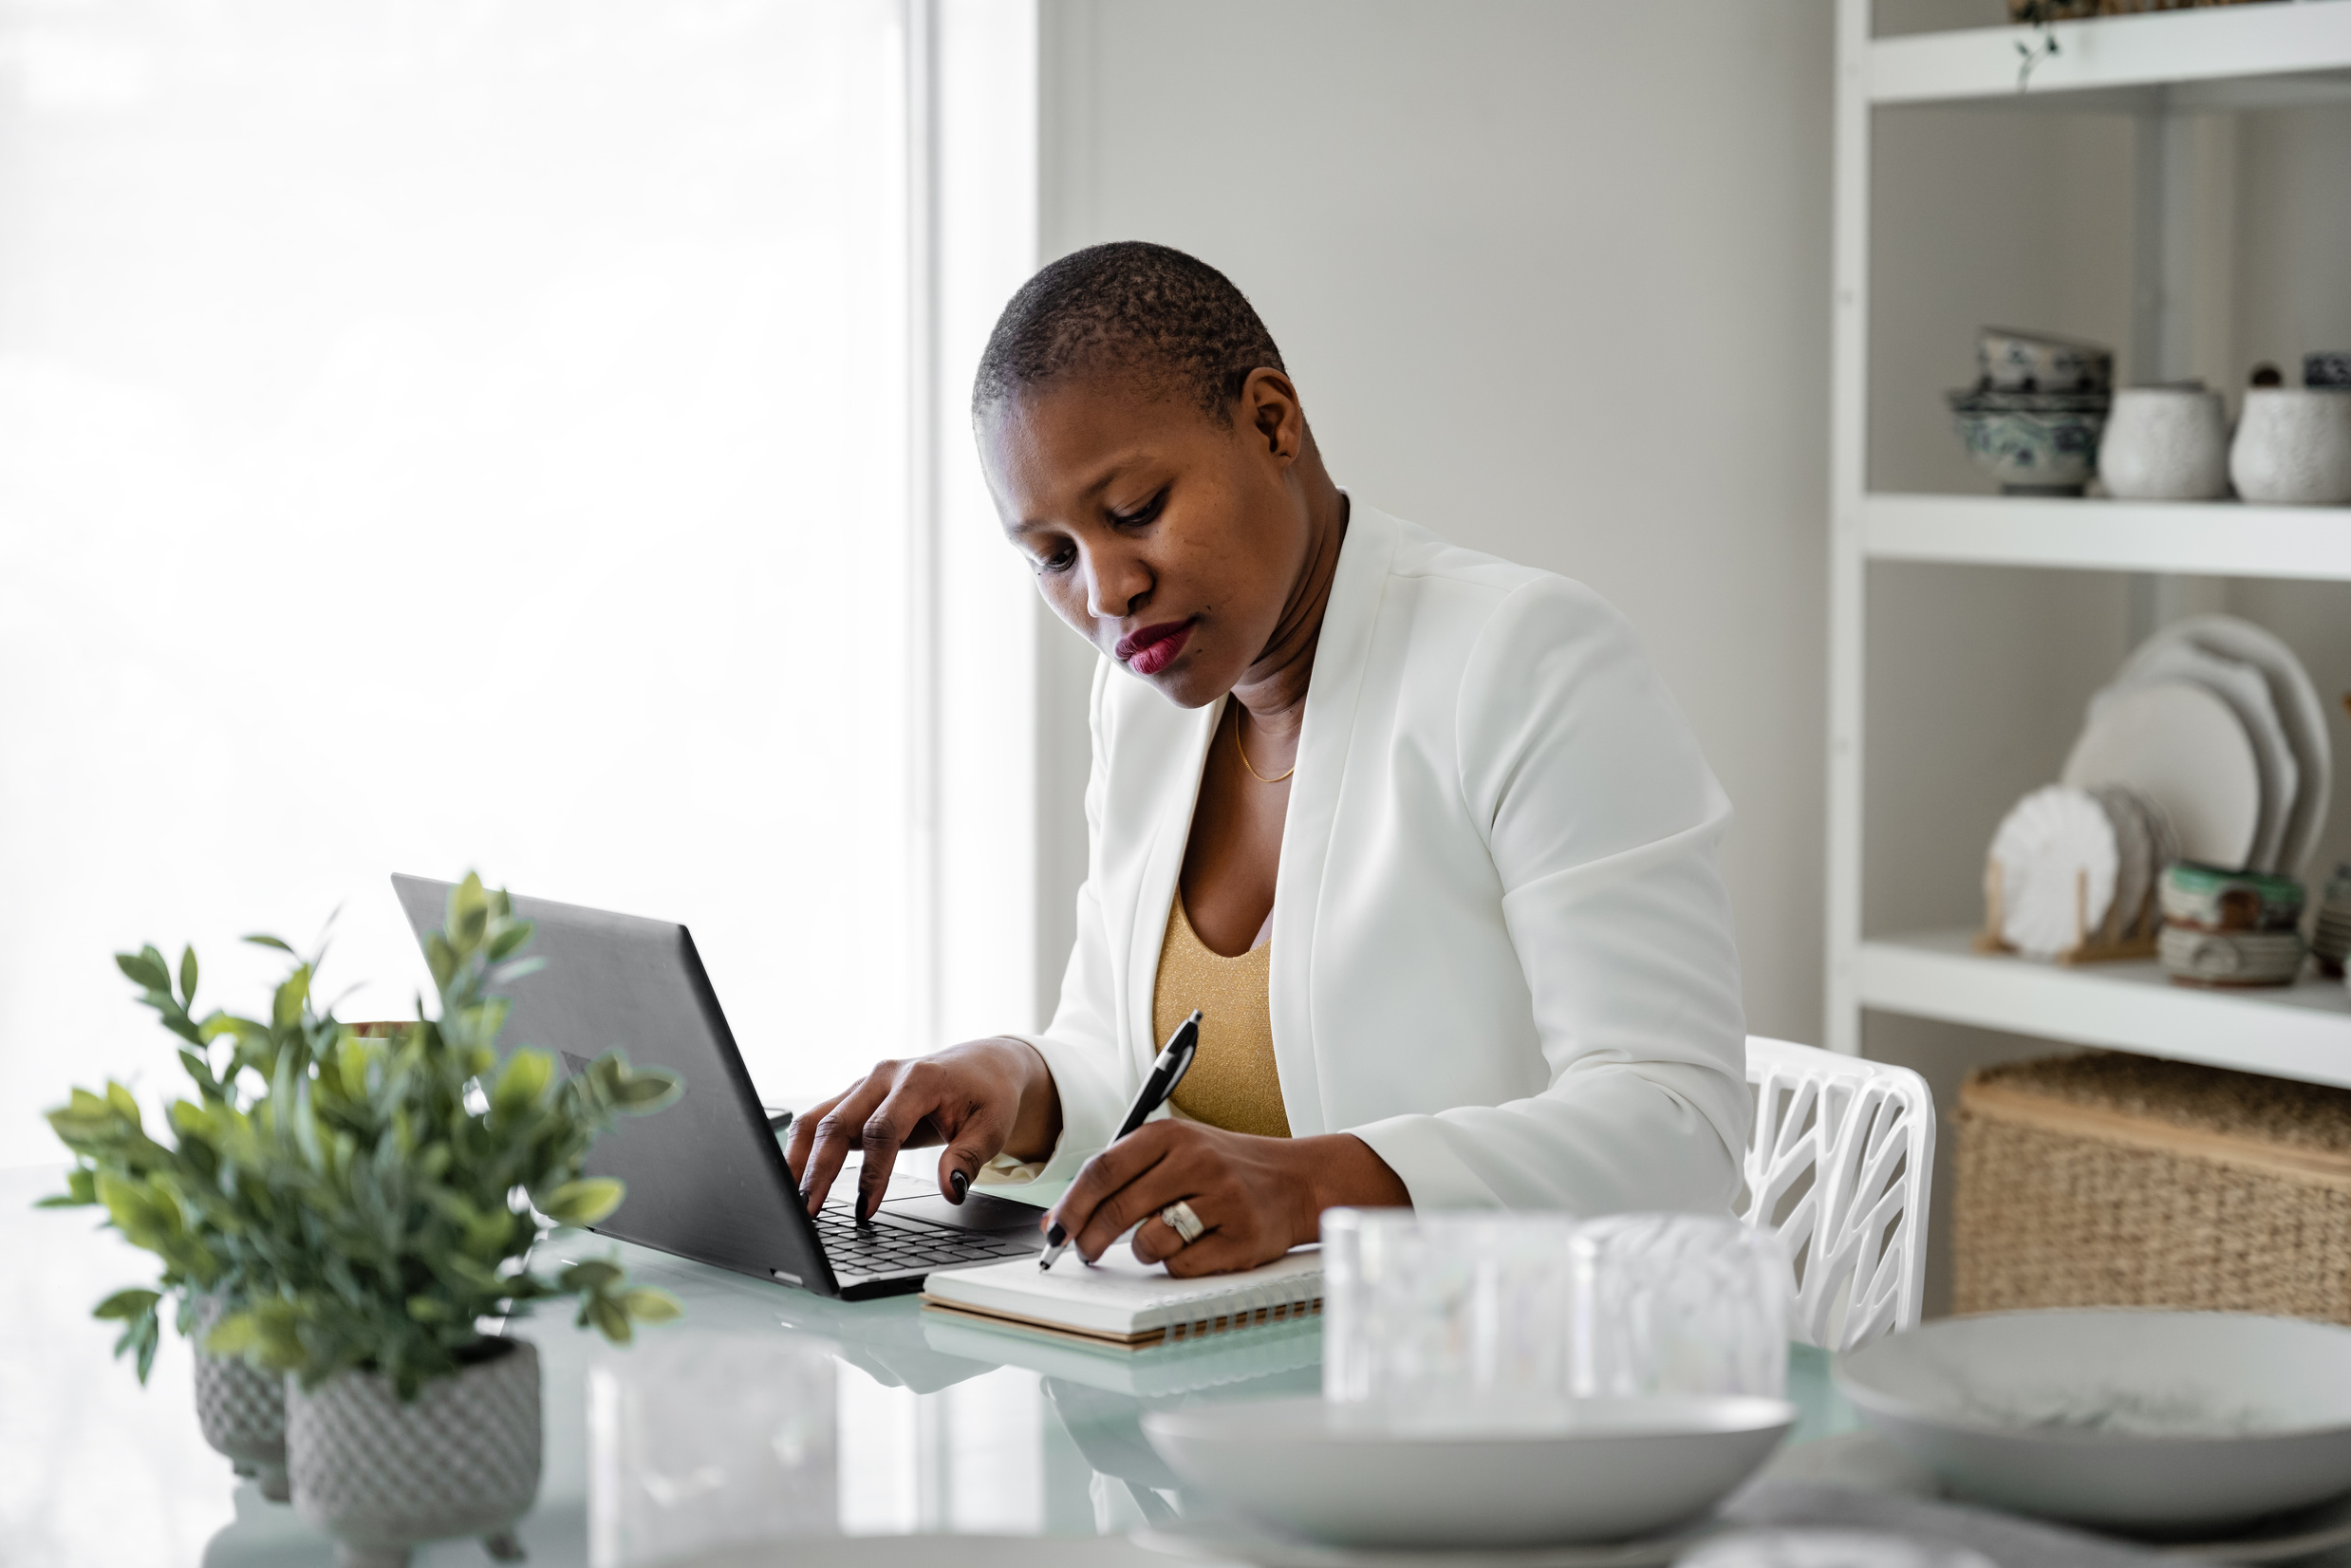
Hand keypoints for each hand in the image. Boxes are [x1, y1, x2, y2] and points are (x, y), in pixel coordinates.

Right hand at [786, 1037, 1061, 1219]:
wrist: (983, 1066)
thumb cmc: (987, 1096)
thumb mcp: (993, 1127)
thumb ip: (970, 1158)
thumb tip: (950, 1190)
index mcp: (918, 1080)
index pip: (883, 1130)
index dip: (872, 1172)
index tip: (866, 1209)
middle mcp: (884, 1077)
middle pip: (838, 1122)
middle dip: (819, 1169)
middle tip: (807, 1210)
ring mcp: (865, 1086)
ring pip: (818, 1118)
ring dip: (800, 1158)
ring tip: (789, 1198)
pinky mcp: (856, 1098)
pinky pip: (821, 1120)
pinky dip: (804, 1149)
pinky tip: (795, 1178)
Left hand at [1044, 1122, 1409, 1276]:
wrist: (1295, 1180)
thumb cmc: (1221, 1168)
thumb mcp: (1174, 1152)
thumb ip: (1121, 1176)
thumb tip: (1060, 1220)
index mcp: (1171, 1134)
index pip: (1103, 1170)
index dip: (1071, 1205)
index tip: (1054, 1231)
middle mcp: (1197, 1161)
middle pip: (1119, 1209)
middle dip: (1090, 1239)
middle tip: (1083, 1252)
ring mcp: (1223, 1199)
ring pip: (1150, 1242)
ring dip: (1142, 1251)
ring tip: (1160, 1240)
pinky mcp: (1241, 1237)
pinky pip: (1182, 1266)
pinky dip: (1176, 1264)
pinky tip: (1194, 1247)